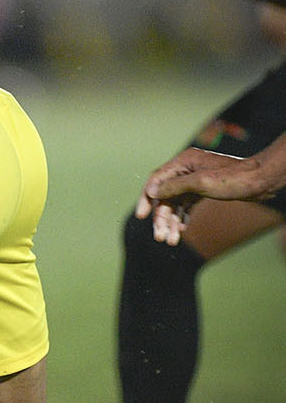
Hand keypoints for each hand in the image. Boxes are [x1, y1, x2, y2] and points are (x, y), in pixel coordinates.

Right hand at [134, 148, 249, 243]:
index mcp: (184, 162)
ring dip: (171, 221)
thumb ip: (175, 186)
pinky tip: (182, 230)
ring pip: (175, 203)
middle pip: (165, 195)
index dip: (147, 199)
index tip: (142, 216)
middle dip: (161, 217)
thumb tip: (152, 192)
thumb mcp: (202, 182)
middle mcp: (187, 169)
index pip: (157, 180)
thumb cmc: (234, 178)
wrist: (262, 181)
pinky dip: (182, 217)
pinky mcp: (204, 189)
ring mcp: (195, 180)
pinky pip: (186, 205)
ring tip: (171, 240)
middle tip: (160, 237)